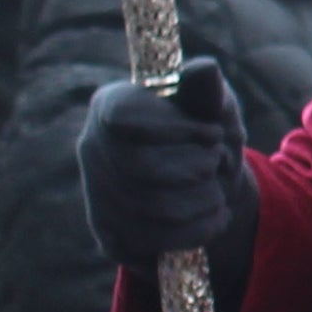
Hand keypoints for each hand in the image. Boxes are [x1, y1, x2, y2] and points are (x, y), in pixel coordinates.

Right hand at [77, 58, 254, 270]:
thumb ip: (206, 91)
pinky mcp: (110, 236)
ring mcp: (96, 195)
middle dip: (195, 167)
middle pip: (140, 168)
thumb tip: (206, 69)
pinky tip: (216, 216)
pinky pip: (152, 242)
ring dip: (201, 200)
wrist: (208, 183)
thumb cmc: (206, 130)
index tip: (215, 132)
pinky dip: (196, 230)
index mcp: (110, 105)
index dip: (174, 129)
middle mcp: (91, 149)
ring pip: (150, 209)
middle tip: (219, 161)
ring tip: (220, 190)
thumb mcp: (212, 105)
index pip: (124, 118)